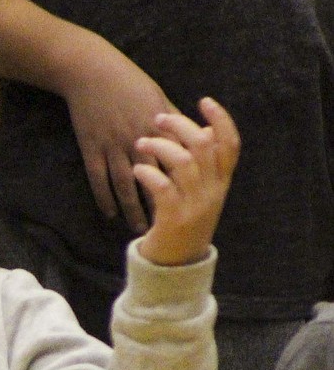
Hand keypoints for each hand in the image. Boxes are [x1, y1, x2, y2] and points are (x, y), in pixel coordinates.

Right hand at [63, 40, 177, 233]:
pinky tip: (110, 214)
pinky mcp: (92, 148)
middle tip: (170, 228)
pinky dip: (104, 199)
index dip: (184, 186)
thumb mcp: (157, 96)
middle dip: (162, 205)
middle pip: (154, 180)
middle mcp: (138, 139)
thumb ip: (175, 120)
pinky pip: (99, 179)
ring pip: (125, 185)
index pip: (176, 163)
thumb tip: (198, 135)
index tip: (193, 206)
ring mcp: (113, 145)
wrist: (91, 72)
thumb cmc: (128, 81)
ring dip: (133, 209)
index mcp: (158, 126)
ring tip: (139, 229)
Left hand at [133, 97, 238, 266]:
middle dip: (181, 126)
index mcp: (221, 184)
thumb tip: (203, 130)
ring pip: (184, 162)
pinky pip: (163, 188)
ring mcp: (195, 206)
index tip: (204, 101)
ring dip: (160, 147)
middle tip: (157, 118)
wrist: (174, 269)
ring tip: (141, 143)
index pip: (231, 145)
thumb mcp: (199, 195)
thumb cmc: (181, 224)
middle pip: (205, 145)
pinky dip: (149, 174)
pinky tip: (137, 170)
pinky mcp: (173, 219)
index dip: (221, 120)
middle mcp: (212, 192)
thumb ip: (202, 166)